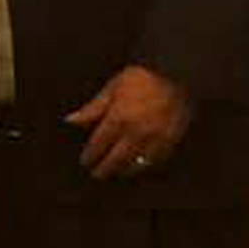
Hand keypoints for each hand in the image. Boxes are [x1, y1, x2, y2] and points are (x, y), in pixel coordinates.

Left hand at [65, 65, 192, 180]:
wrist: (177, 73)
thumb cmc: (142, 77)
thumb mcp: (112, 88)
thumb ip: (93, 108)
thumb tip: (71, 121)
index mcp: (118, 118)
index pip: (99, 144)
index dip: (90, 155)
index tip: (86, 161)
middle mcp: (135, 132)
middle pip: (116, 159)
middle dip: (104, 169)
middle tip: (97, 174)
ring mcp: (154, 139)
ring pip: (136, 164)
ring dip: (124, 171)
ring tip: (117, 173)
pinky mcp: (170, 141)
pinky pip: (155, 161)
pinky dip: (145, 166)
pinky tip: (139, 166)